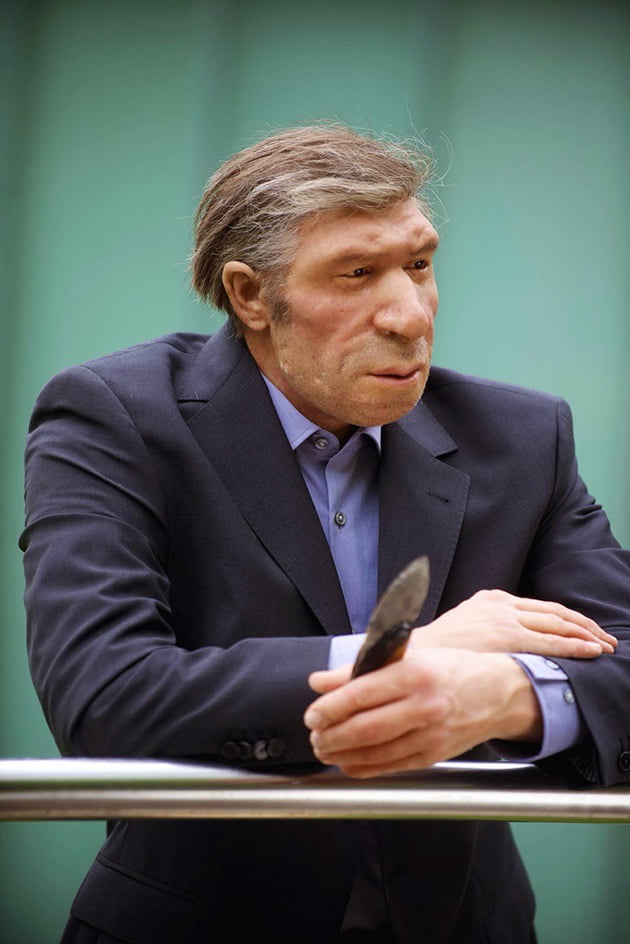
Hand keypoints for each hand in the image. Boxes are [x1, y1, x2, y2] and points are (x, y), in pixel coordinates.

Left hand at [305, 649, 540, 777]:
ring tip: (325, 749)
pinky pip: (393, 766)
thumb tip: (320, 681)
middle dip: (333, 735)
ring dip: (344, 754)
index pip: (362, 692)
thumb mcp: (411, 657)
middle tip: (314, 736)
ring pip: (378, 751)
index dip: (331, 707)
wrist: (500, 693)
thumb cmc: (452, 669)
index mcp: (415, 673)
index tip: (312, 714)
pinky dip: (365, 768)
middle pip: (367, 726)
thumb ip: (362, 668)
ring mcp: (431, 733)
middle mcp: (424, 704)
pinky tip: (348, 764)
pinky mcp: (435, 754)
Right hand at [408, 589, 616, 658]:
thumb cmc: (436, 652)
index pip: (541, 607)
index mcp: (491, 599)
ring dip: (586, 635)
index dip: (568, 619)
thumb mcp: (464, 628)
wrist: (413, 656)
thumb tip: (506, 647)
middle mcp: (501, 604)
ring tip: (604, 646)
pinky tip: (591, 651)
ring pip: (558, 624)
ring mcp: (506, 618)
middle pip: (555, 613)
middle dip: (584, 626)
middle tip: (605, 638)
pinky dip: (575, 645)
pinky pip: (550, 640)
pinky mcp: (507, 636)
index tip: (585, 630)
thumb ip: (486, 629)